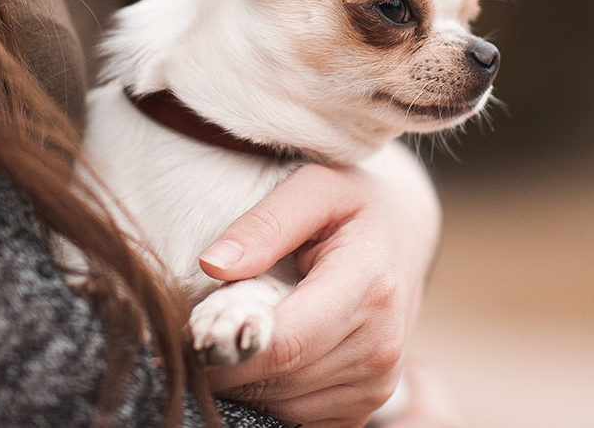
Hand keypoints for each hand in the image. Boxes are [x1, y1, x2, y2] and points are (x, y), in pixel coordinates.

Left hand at [197, 142, 440, 426]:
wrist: (404, 233)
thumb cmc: (350, 205)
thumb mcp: (312, 188)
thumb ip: (264, 224)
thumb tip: (213, 265)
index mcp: (369, 287)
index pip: (283, 345)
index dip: (226, 348)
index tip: (189, 329)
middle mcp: (380, 344)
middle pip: (278, 380)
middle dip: (228, 363)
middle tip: (206, 327)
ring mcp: (378, 381)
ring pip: (283, 407)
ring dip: (247, 381)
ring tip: (241, 334)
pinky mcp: (367, 404)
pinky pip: (299, 419)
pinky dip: (270, 395)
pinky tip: (266, 354)